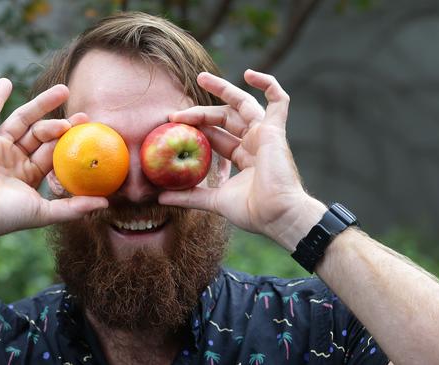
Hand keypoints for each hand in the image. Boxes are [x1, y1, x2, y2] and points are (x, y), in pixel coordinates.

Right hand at [0, 79, 107, 243]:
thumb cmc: (5, 217)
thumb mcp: (45, 212)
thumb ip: (74, 207)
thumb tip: (107, 202)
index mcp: (28, 174)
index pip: (53, 152)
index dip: (69, 140)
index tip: (88, 128)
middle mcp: (13, 159)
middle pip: (41, 134)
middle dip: (61, 122)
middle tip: (82, 113)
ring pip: (22, 120)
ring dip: (41, 104)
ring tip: (63, 90)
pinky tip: (6, 81)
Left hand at [159, 70, 324, 250]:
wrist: (277, 215)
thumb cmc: (253, 211)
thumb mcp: (214, 201)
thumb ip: (189, 196)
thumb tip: (160, 197)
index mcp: (243, 158)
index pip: (216, 137)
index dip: (196, 129)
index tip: (173, 125)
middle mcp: (254, 143)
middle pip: (224, 118)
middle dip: (200, 111)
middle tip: (176, 110)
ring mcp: (266, 135)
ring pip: (242, 104)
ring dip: (223, 89)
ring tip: (201, 78)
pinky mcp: (275, 130)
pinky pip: (278, 100)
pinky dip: (268, 84)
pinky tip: (250, 74)